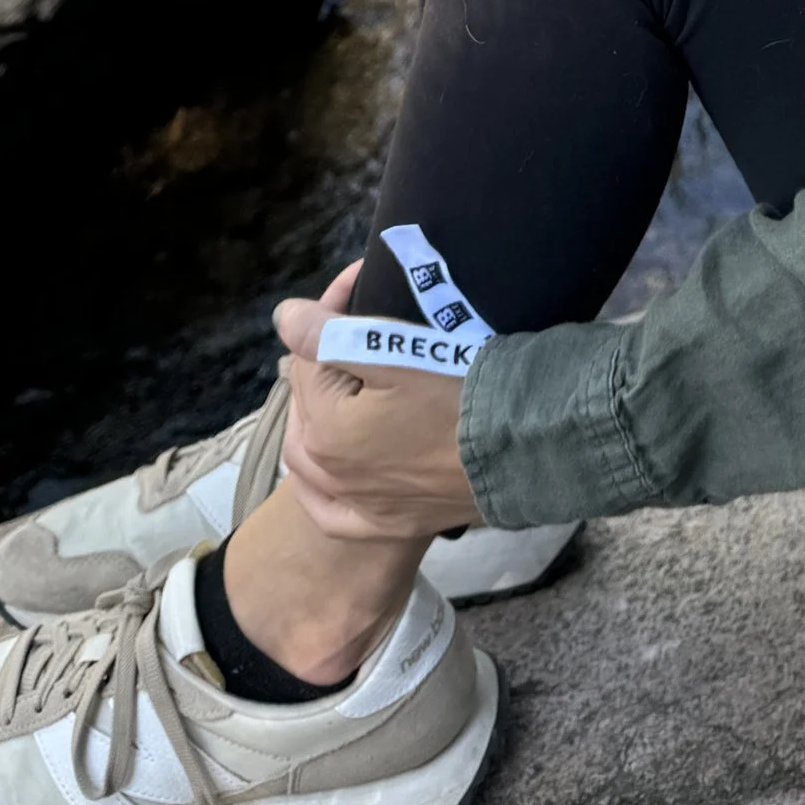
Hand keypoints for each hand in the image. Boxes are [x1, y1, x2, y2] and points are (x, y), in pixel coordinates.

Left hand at [274, 263, 479, 542]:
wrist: (520, 445)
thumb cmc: (458, 390)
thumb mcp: (394, 352)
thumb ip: (327, 335)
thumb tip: (283, 317)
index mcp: (323, 428)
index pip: (309, 356)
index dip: (332, 311)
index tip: (363, 280)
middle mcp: (330, 473)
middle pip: (309, 404)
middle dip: (325, 359)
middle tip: (362, 324)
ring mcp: (358, 505)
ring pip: (310, 457)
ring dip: (315, 415)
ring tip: (341, 383)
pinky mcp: (387, 524)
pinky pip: (331, 512)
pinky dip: (317, 489)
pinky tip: (321, 472)